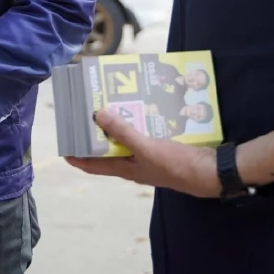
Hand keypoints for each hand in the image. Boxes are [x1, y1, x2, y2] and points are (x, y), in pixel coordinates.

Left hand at [65, 108, 218, 197]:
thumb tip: (98, 115)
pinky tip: (139, 105)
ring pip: (126, 137)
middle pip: (108, 148)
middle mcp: (133, 162)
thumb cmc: (176, 166)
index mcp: (125, 168)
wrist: (211, 172)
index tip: (62, 144)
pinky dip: (139, 120)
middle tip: (85, 110)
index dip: (76, 157)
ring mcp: (148, 154)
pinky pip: (144, 132)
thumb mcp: (147, 148)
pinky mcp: (162, 146)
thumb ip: (123, 132)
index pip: (92, 165)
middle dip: (96, 131)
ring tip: (108, 101)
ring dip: (118, 122)